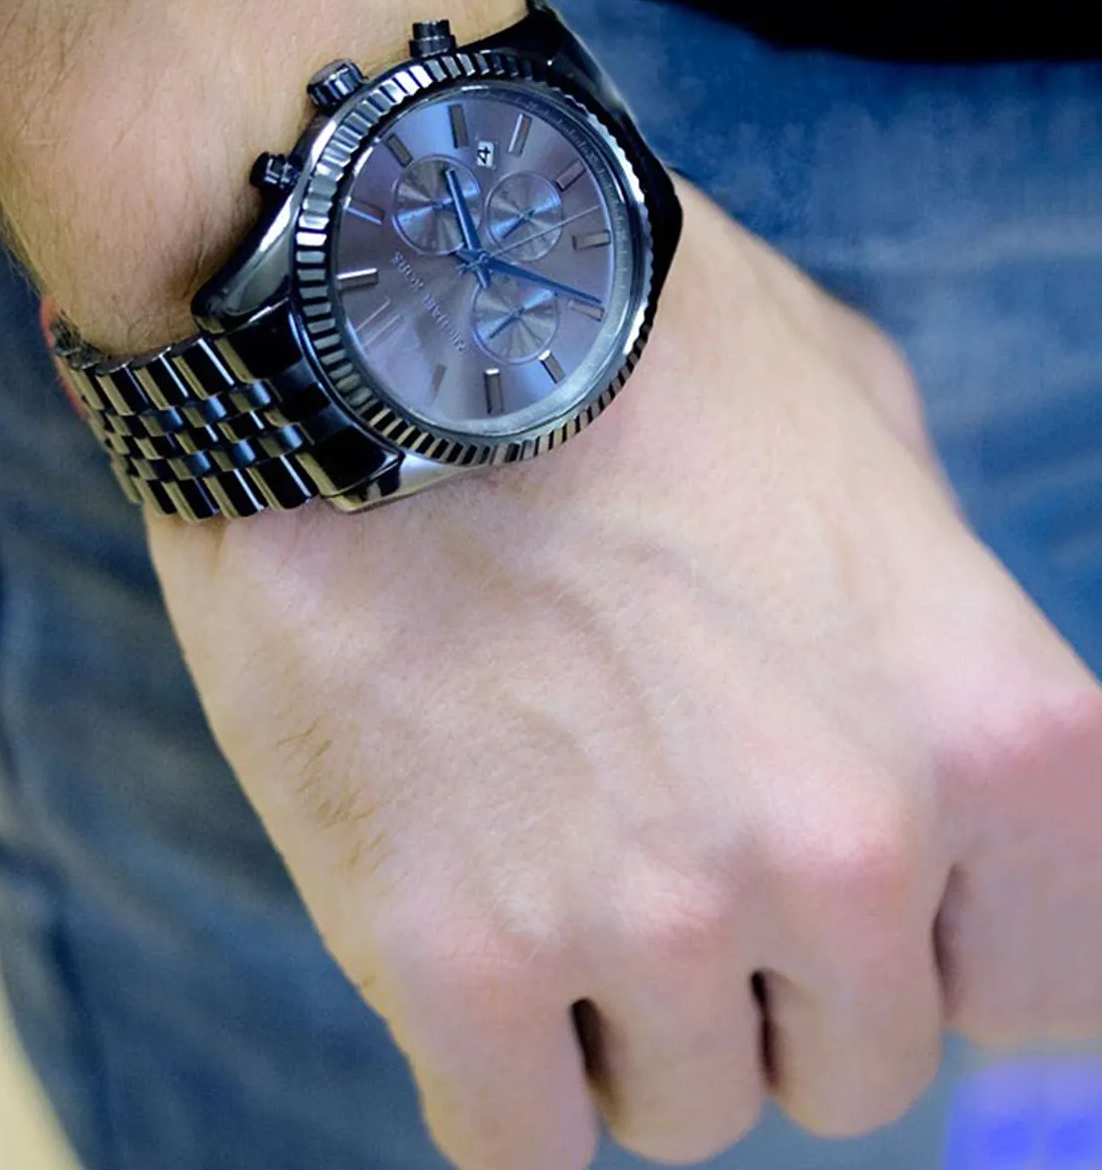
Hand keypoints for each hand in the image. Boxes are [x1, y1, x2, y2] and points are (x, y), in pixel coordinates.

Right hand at [149, 181, 1101, 1169]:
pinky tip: (464, 940)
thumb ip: (937, 612)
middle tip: (661, 837)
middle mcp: (840, 848)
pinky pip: (517, 1141)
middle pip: (853, 1067)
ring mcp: (644, 915)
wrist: (377, 323)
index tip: (857, 917)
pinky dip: (501, 1071)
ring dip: (625, 1013)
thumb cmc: (621, 354)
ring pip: (681, 1107)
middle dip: (772, 983)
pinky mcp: (453, 955)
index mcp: (989, 729)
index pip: (1052, 990)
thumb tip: (951, 756)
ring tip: (545, 847)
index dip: (947, 957)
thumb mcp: (859, 426)